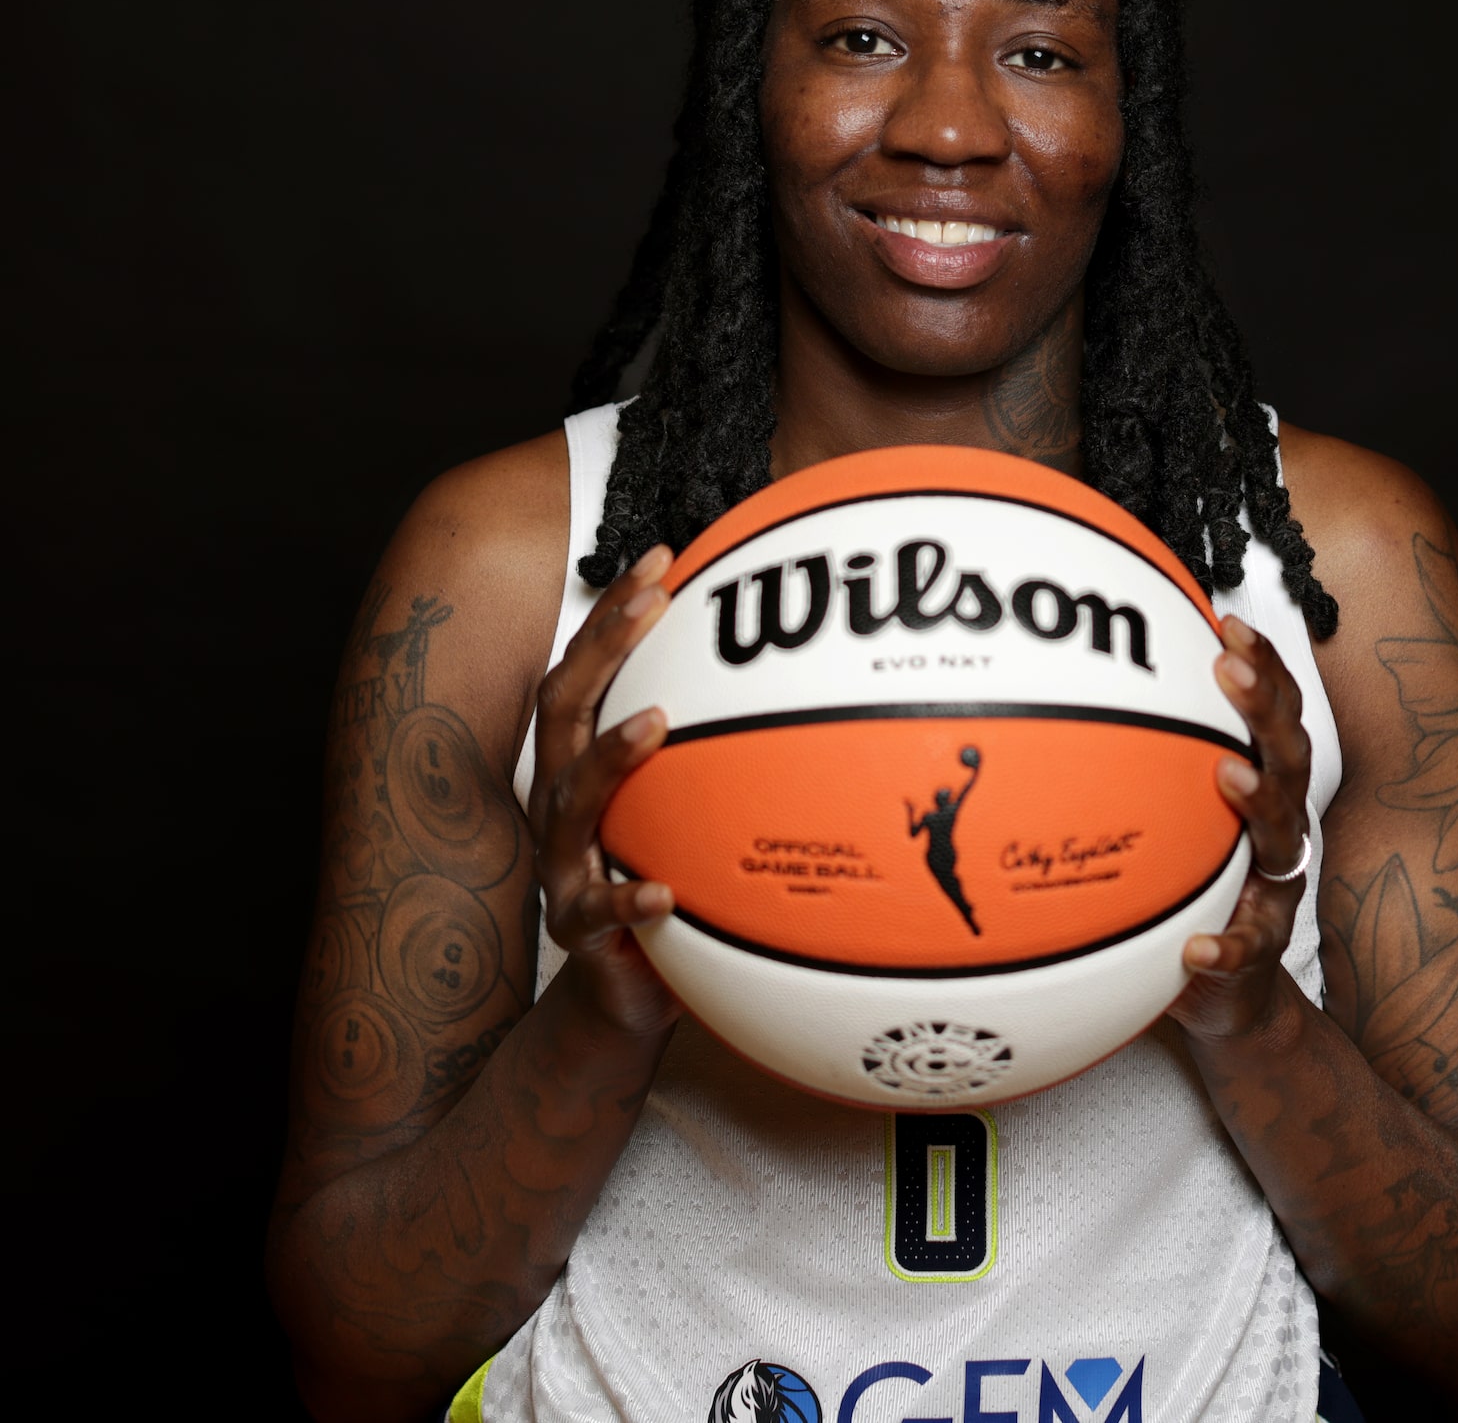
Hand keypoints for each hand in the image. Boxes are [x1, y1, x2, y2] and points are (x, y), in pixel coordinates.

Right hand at [529, 543, 682, 1038]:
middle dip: (605, 645)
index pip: (586, 670)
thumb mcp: (685, 810)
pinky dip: (629, 897)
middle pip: (563, 708)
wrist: (619, 996)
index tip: (662, 556)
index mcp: (581, 764)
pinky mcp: (578, 929)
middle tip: (654, 601)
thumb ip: (716, 752)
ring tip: (656, 721)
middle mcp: (560, 801)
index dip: (614, 614)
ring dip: (612, 756)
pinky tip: (666, 892)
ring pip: (571, 799)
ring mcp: (563, 863)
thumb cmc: (663, 878)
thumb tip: (803, 686)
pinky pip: (598, 909)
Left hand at [1166, 614, 1313, 1041]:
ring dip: (1262, 802)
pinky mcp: (1257, 952)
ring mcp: (1274, 889)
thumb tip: (1065, 699)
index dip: (1262, 665)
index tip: (1226, 621)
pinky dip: (1224, 945)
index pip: (1273, 713)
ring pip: (1285, 837)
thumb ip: (1137, 767)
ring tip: (1231, 776)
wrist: (1230, 997)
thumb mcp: (1164, 820)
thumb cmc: (1189, 888)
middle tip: (1229, 668)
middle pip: (1290, 755)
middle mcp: (1277, 830)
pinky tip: (1197, 947)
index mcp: (1260, 788)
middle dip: (1263, 706)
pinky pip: (1245, 948)